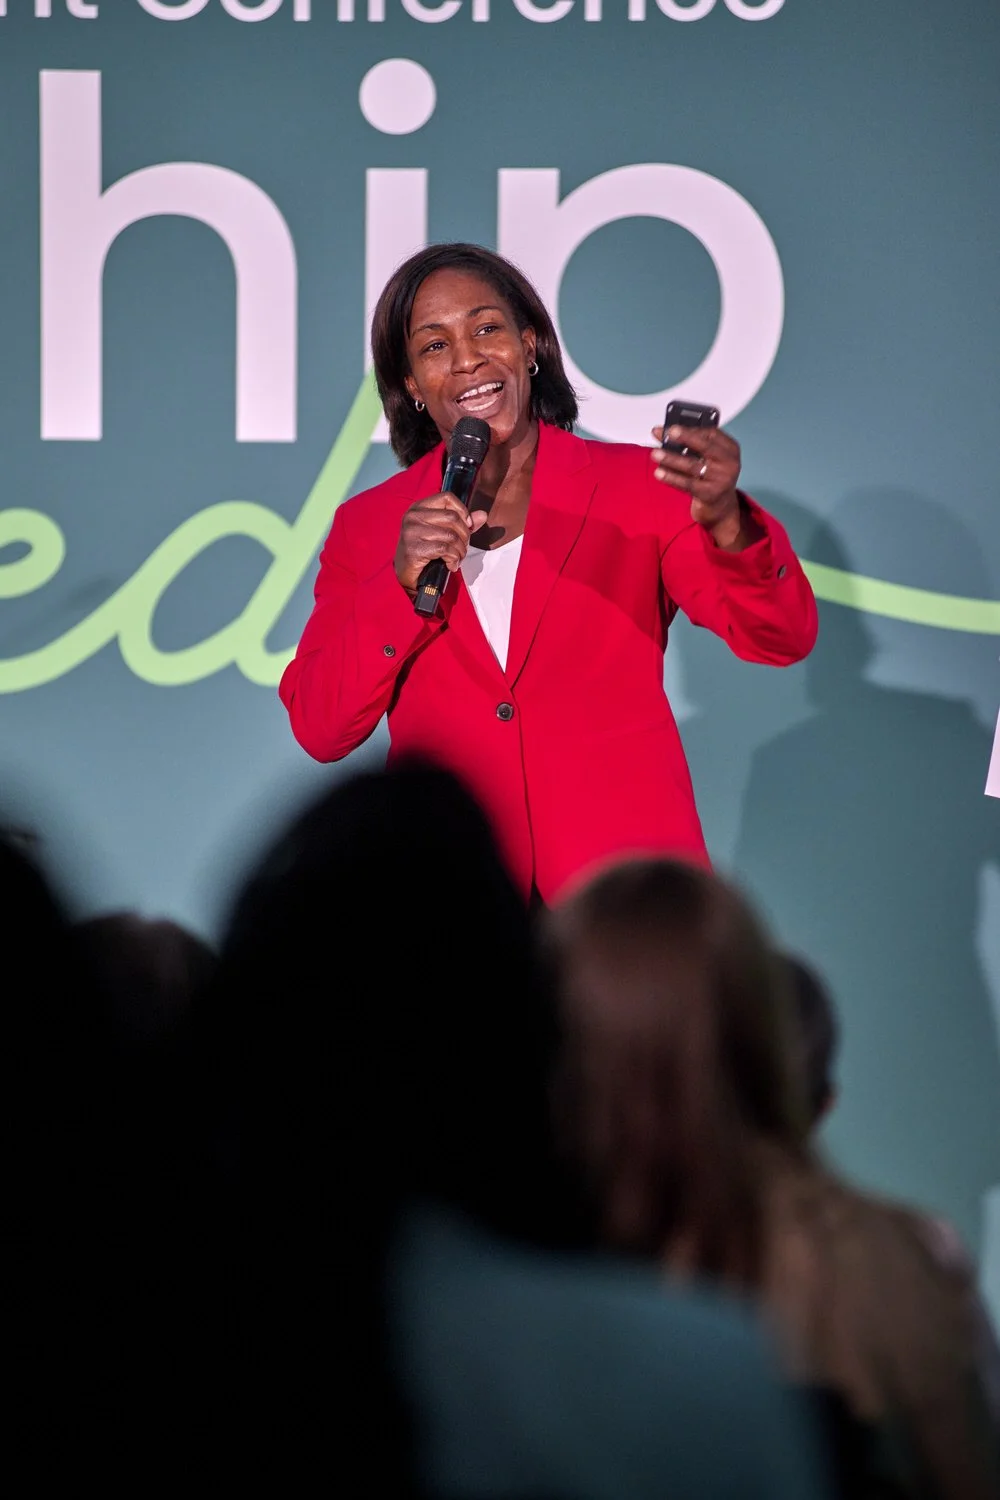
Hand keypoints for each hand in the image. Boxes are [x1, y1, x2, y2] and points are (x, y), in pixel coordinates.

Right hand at [394, 492, 490, 594]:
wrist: (406, 574)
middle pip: (452, 518)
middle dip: (464, 536)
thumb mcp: (443, 533)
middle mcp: (413, 516)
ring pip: (451, 536)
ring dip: (460, 551)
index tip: (468, 526)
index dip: (462, 511)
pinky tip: (451, 565)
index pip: (447, 498)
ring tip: (458, 558)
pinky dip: (453, 559)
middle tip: (463, 548)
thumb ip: (462, 523)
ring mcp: (412, 532)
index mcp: (419, 507)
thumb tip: (482, 515)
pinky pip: (444, 549)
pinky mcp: (414, 548)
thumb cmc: (424, 551)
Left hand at [651, 423, 750, 549]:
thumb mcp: (708, 460)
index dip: (690, 429)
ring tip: (655, 454)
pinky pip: (687, 484)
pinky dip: (671, 478)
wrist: (721, 508)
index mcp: (730, 449)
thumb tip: (663, 433)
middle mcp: (730, 463)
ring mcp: (721, 479)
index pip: (711, 433)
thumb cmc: (711, 478)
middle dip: (685, 437)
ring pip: (692, 466)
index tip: (672, 427)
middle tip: (667, 433)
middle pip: (705, 446)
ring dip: (671, 458)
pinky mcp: (710, 494)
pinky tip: (659, 473)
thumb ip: (692, 447)